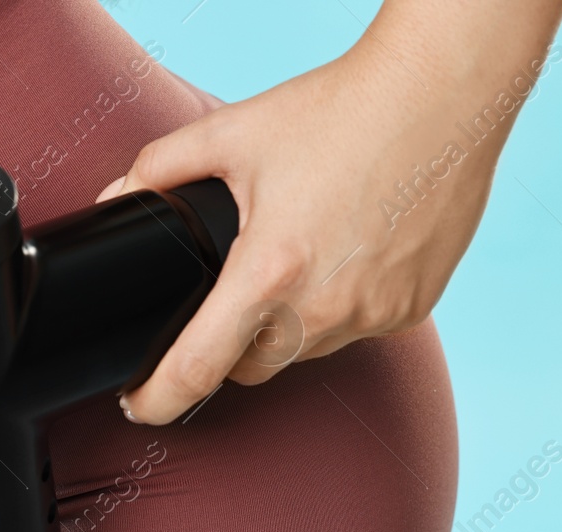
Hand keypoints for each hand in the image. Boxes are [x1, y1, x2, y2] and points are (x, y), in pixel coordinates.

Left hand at [98, 15, 558, 424]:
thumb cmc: (343, 111)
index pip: (197, 368)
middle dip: (228, 344)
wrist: (442, 95)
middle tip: (231, 293)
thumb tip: (120, 196)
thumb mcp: (234, 133)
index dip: (156, 398)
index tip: (138, 405)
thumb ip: (161, 168)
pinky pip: (355, 330)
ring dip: (287, 326)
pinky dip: (338, 307)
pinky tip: (345, 255)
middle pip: (250, 366)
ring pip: (304, 350)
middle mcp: (322, 307)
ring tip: (297, 258)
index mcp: (268, 272)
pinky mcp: (409, 310)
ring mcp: (372, 315)